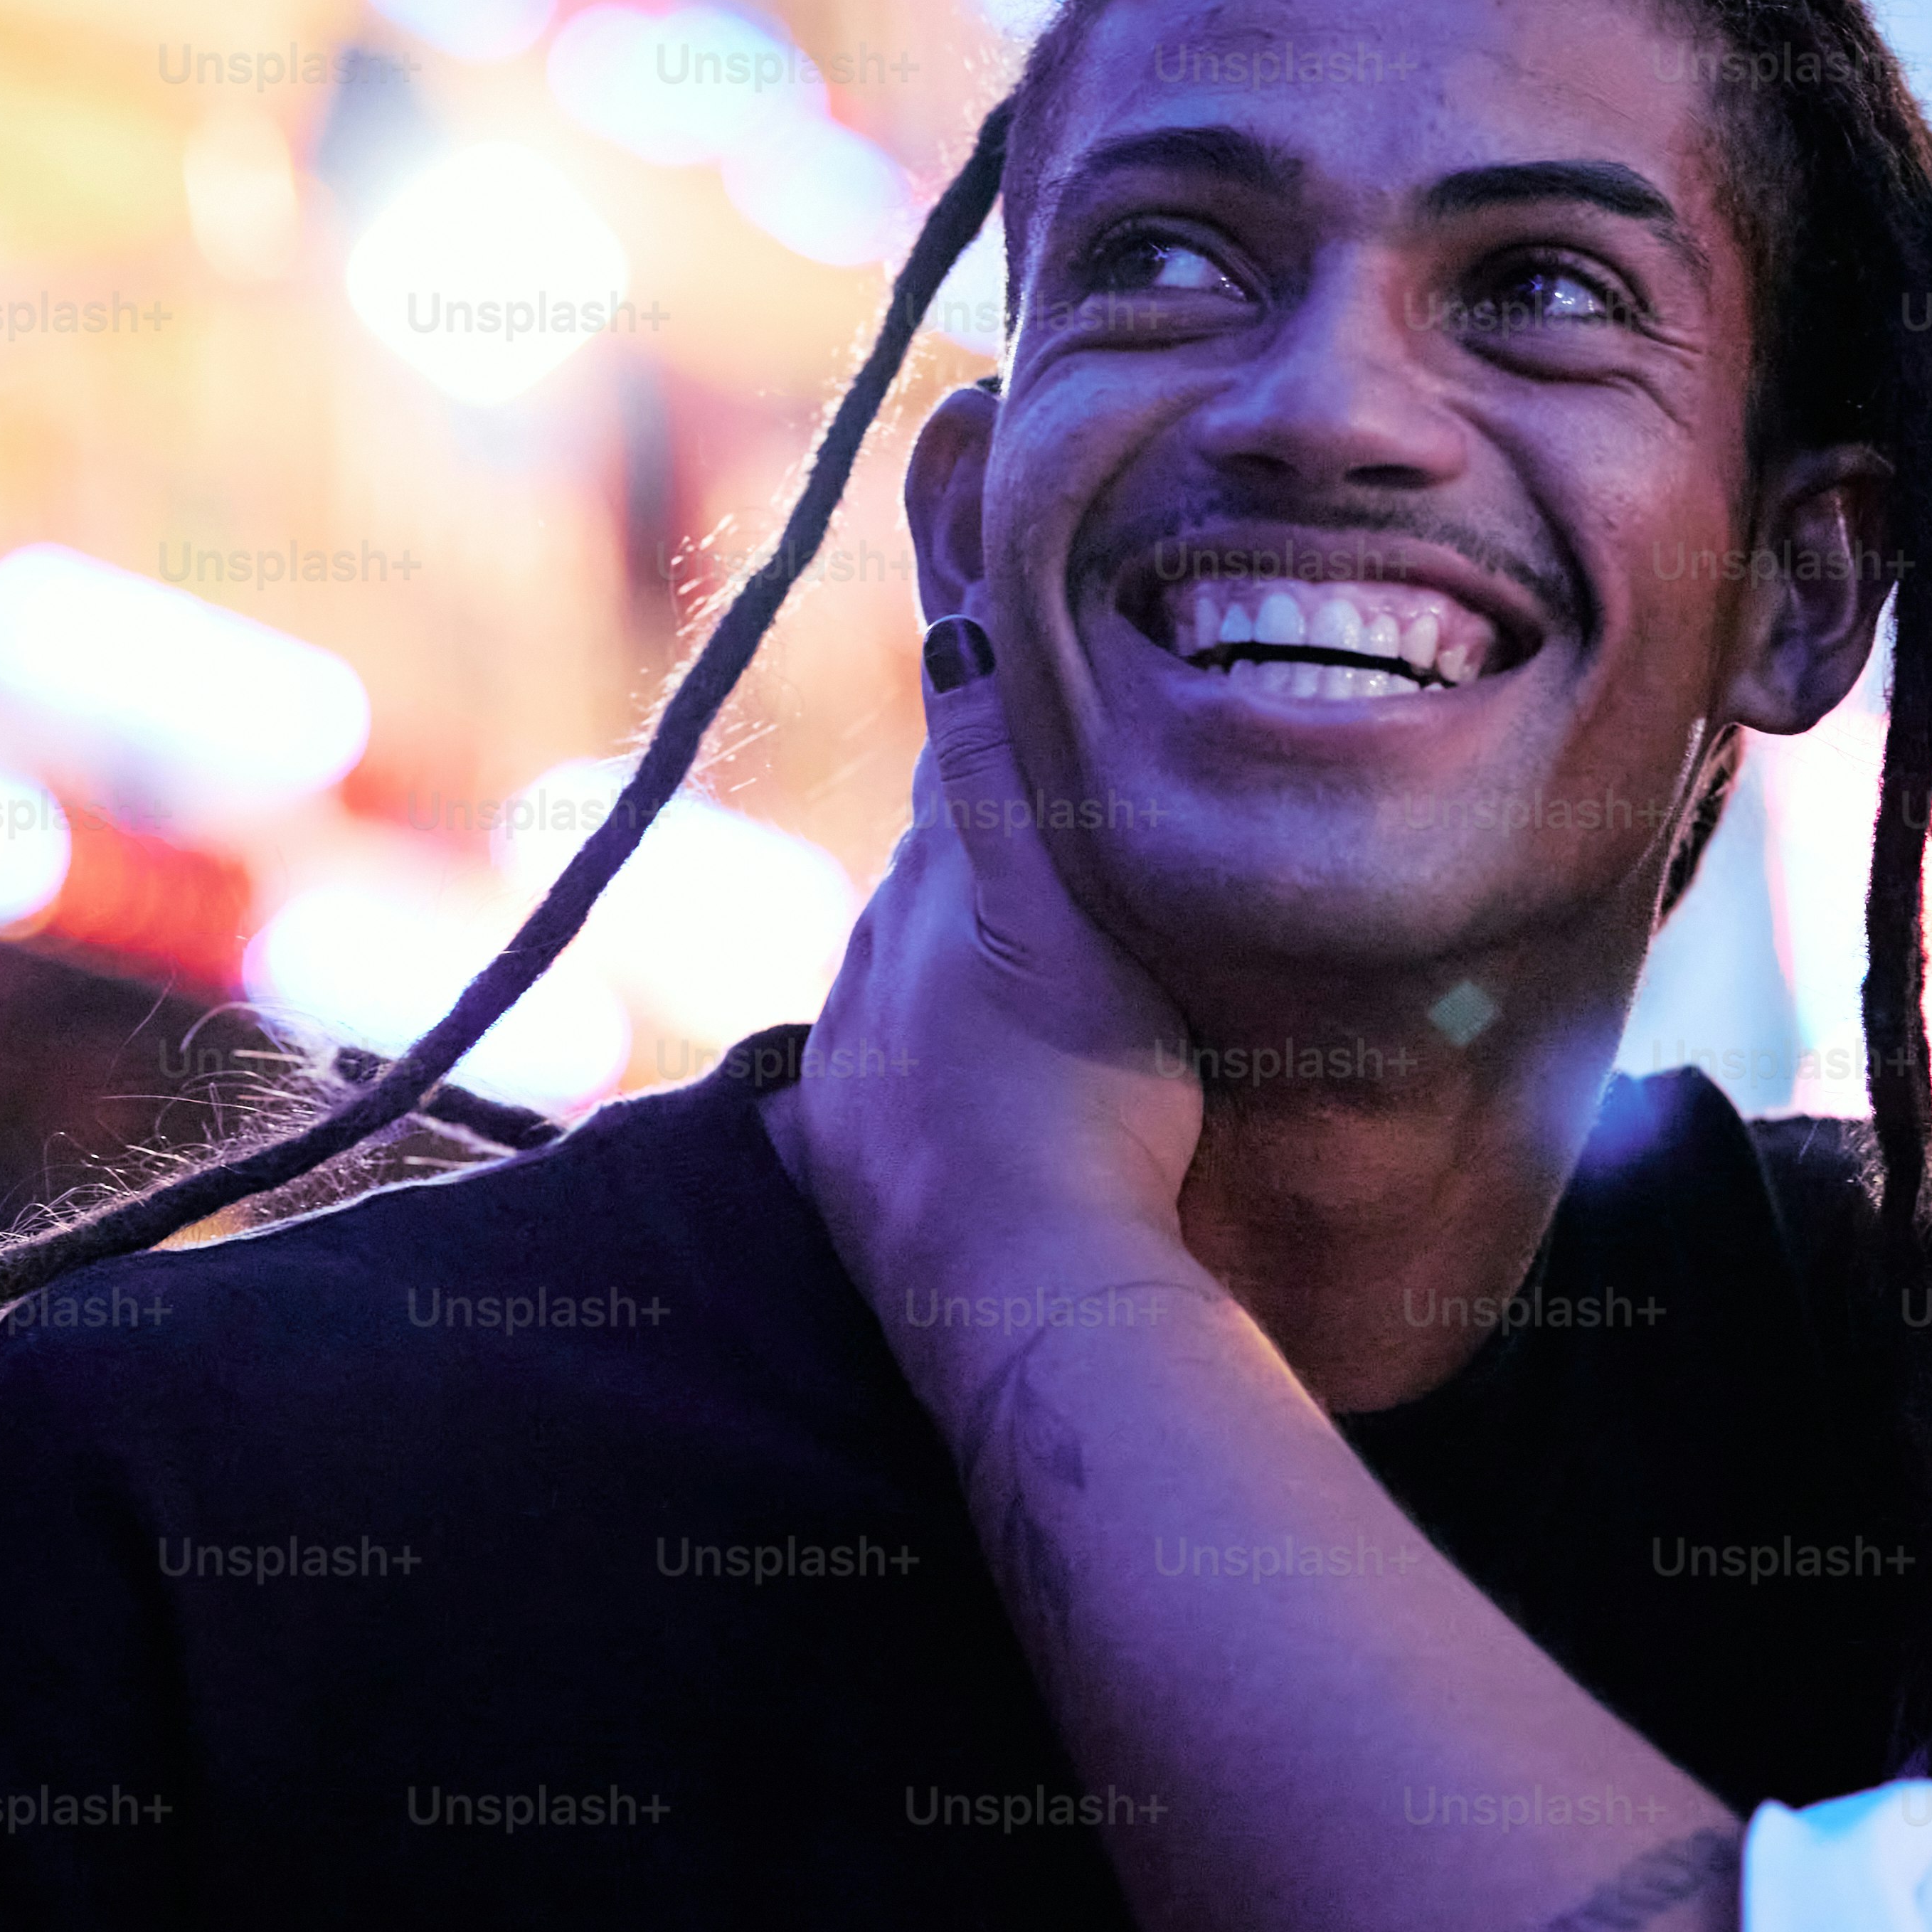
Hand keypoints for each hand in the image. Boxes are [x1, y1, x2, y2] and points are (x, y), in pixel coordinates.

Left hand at [790, 617, 1208, 1340]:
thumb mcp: (1054, 913)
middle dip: (980, 863)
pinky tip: (979, 1077)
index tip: (1039, 718)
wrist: (1037, 1298)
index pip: (952, 794)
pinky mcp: (854, 1164)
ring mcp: (857, 1078)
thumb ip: (997, 778)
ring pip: (908, 981)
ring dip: (957, 965)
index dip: (1000, 753)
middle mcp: (869, 980)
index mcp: (921, 908)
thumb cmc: (1077, 1102)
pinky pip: (894, 1077)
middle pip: (929, 889)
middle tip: (1063, 853)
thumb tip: (950, 632)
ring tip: (1035, 974)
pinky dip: (933, 1057)